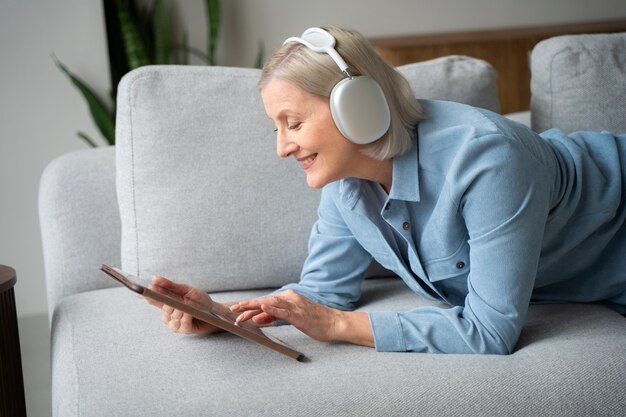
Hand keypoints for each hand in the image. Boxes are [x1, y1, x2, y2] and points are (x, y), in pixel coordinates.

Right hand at [146, 276, 223, 334]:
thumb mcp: (186, 290)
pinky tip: (188, 313)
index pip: (155, 300)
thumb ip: (170, 285)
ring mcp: (176, 324)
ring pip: (171, 318)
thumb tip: (154, 278)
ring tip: (185, 307)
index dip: (150, 296)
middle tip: (173, 300)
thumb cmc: (200, 300)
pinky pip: (182, 325)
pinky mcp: (185, 330)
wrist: (216, 311)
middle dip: (169, 304)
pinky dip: (185, 318)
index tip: (147, 290)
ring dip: (178, 311)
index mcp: (168, 303)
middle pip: (164, 310)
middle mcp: (170, 315)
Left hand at [230, 289, 352, 342]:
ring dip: (254, 307)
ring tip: (241, 310)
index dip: (250, 305)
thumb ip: (274, 316)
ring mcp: (295, 305)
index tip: (237, 310)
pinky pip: (283, 311)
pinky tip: (262, 308)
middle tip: (233, 309)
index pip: (265, 301)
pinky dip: (272, 309)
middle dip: (247, 305)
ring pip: (271, 304)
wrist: (334, 323)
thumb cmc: (314, 321)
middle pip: (265, 300)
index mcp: (288, 298)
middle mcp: (290, 298)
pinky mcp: (300, 315)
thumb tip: (257, 317)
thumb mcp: (291, 318)